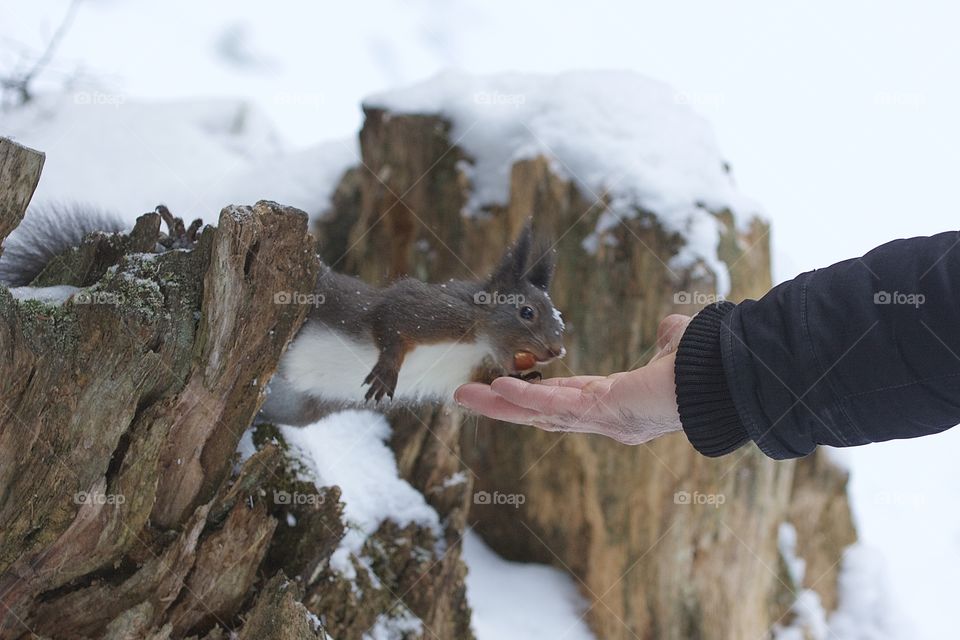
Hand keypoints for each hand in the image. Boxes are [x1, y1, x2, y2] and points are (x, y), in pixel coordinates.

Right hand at [455, 315, 691, 444]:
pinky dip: (526, 398)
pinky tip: (498, 388)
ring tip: (464, 396)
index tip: (505, 386)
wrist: (725, 381)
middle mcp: (603, 418)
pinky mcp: (603, 411)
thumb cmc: (705, 367)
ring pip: (538, 414)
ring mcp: (601, 419)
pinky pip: (556, 407)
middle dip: (502, 406)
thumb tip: (670, 326)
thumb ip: (668, 338)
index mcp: (614, 402)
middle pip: (540, 414)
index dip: (532, 394)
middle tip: (466, 397)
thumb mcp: (677, 345)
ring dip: (499, 406)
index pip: (563, 400)